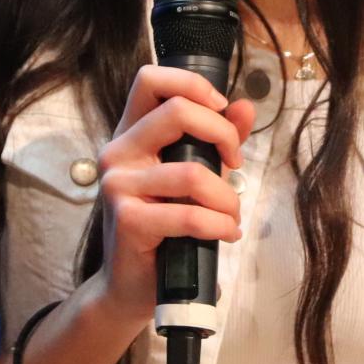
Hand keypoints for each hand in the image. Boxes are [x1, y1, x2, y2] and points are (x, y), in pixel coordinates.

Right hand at [92, 65, 256, 320]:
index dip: (192, 84)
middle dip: (223, 135)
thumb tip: (245, 106)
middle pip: (177, 111)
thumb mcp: (194, 175)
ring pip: (192, 173)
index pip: (151, 79)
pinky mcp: (127, 220)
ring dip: (227, 198)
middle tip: (236, 164)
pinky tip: (226, 234)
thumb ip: (218, 139)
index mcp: (131, 133)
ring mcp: (118, 186)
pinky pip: (189, 215)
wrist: (131, 284)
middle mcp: (117, 152)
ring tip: (232, 216)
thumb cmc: (164, 226)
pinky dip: (220, 226)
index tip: (221, 111)